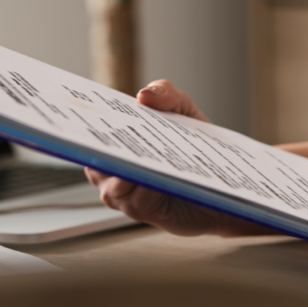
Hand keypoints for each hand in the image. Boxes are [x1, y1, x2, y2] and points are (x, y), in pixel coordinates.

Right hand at [84, 80, 267, 236]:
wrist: (229, 179)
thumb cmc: (198, 143)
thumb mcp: (184, 109)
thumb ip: (166, 94)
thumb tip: (143, 95)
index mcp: (122, 142)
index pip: (92, 133)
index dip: (81, 124)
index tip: (77, 112)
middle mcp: (117, 171)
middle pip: (94, 163)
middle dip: (94, 151)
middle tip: (99, 137)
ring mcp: (129, 195)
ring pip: (110, 187)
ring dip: (117, 174)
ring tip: (127, 160)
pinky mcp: (148, 211)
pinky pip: (135, 202)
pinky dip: (139, 190)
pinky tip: (147, 177)